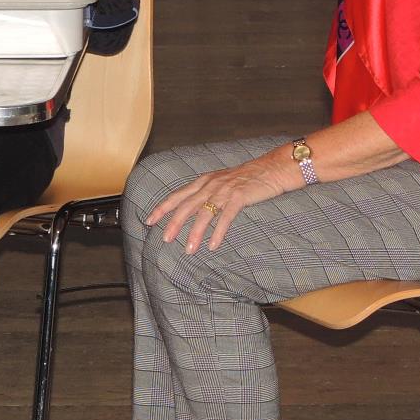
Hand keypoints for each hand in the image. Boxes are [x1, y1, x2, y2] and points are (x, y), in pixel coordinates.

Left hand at [146, 151, 293, 252]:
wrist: (271, 169)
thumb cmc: (247, 178)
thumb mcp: (221, 182)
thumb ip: (206, 193)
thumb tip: (191, 209)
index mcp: (203, 181)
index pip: (177, 195)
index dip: (162, 208)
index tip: (149, 221)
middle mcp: (210, 184)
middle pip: (186, 205)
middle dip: (173, 223)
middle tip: (165, 239)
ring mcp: (224, 191)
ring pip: (204, 214)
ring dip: (194, 233)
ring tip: (189, 250)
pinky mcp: (239, 197)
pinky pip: (225, 218)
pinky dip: (218, 233)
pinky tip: (213, 245)